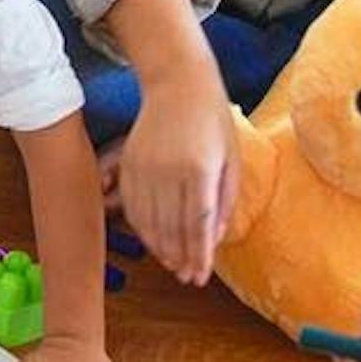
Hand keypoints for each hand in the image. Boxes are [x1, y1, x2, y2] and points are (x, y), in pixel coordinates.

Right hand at [120, 73, 237, 284]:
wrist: (178, 83)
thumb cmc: (212, 120)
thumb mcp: (231, 158)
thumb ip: (224, 201)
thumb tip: (214, 239)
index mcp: (200, 169)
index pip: (198, 224)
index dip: (199, 254)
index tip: (200, 276)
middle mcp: (169, 170)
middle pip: (172, 227)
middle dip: (180, 257)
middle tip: (188, 278)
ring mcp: (145, 166)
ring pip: (148, 221)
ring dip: (160, 248)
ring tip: (172, 265)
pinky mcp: (128, 163)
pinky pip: (131, 205)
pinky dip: (141, 228)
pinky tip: (153, 241)